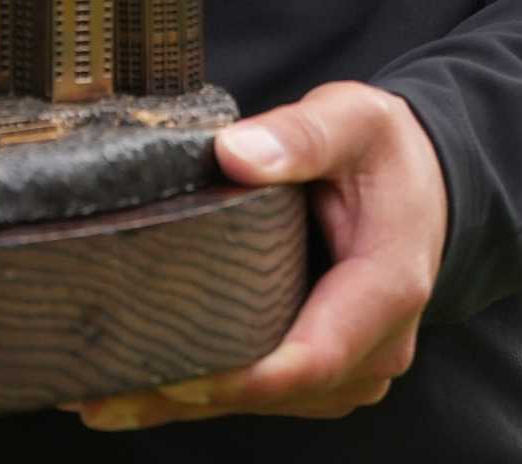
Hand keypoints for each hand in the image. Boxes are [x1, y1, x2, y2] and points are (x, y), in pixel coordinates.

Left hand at [68, 81, 447, 432]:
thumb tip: (236, 154)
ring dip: (186, 403)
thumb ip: (302, 135)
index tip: (174, 376)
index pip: (313, 355)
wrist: (423, 183)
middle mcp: (376, 346)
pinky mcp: (325, 372)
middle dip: (192, 394)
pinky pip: (265, 392)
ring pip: (265, 401)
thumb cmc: (383, 151)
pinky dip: (203, 394)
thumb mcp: (354, 118)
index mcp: (387, 287)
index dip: (242, 376)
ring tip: (99, 394)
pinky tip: (135, 393)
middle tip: (101, 391)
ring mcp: (352, 368)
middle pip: (278, 390)